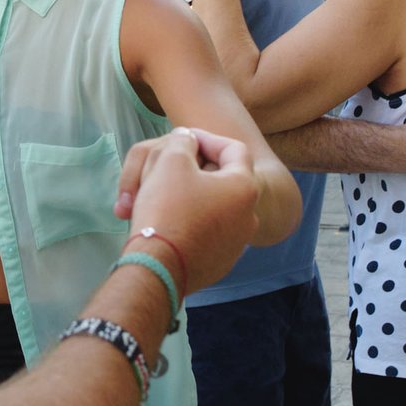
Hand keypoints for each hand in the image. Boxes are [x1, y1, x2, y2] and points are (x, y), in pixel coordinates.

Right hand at [112, 127, 257, 296]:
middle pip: (219, 180)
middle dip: (189, 170)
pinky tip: (162, 225)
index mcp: (245, 188)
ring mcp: (235, 245)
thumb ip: (182, 142)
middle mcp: (249, 217)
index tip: (182, 139)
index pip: (233, 148)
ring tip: (156, 198)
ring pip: (209, 208)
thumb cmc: (167, 208)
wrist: (157, 268)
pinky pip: (204, 234)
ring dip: (185, 198)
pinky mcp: (218, 265)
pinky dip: (186, 224)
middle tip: (163, 170)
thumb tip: (187, 140)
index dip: (206, 137)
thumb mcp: (171, 161)